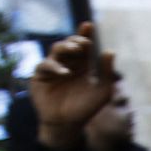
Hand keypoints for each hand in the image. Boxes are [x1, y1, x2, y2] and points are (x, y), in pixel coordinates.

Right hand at [30, 21, 117, 149]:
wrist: (68, 125)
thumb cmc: (86, 108)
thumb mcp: (102, 91)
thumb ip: (107, 72)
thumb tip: (110, 51)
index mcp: (82, 65)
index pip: (83, 46)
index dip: (85, 34)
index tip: (89, 25)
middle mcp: (67, 64)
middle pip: (69, 45)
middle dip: (76, 41)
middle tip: (84, 43)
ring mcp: (52, 69)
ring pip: (56, 51)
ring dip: (65, 48)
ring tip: (76, 50)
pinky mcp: (40, 77)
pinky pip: (44, 66)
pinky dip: (54, 67)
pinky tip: (65, 72)